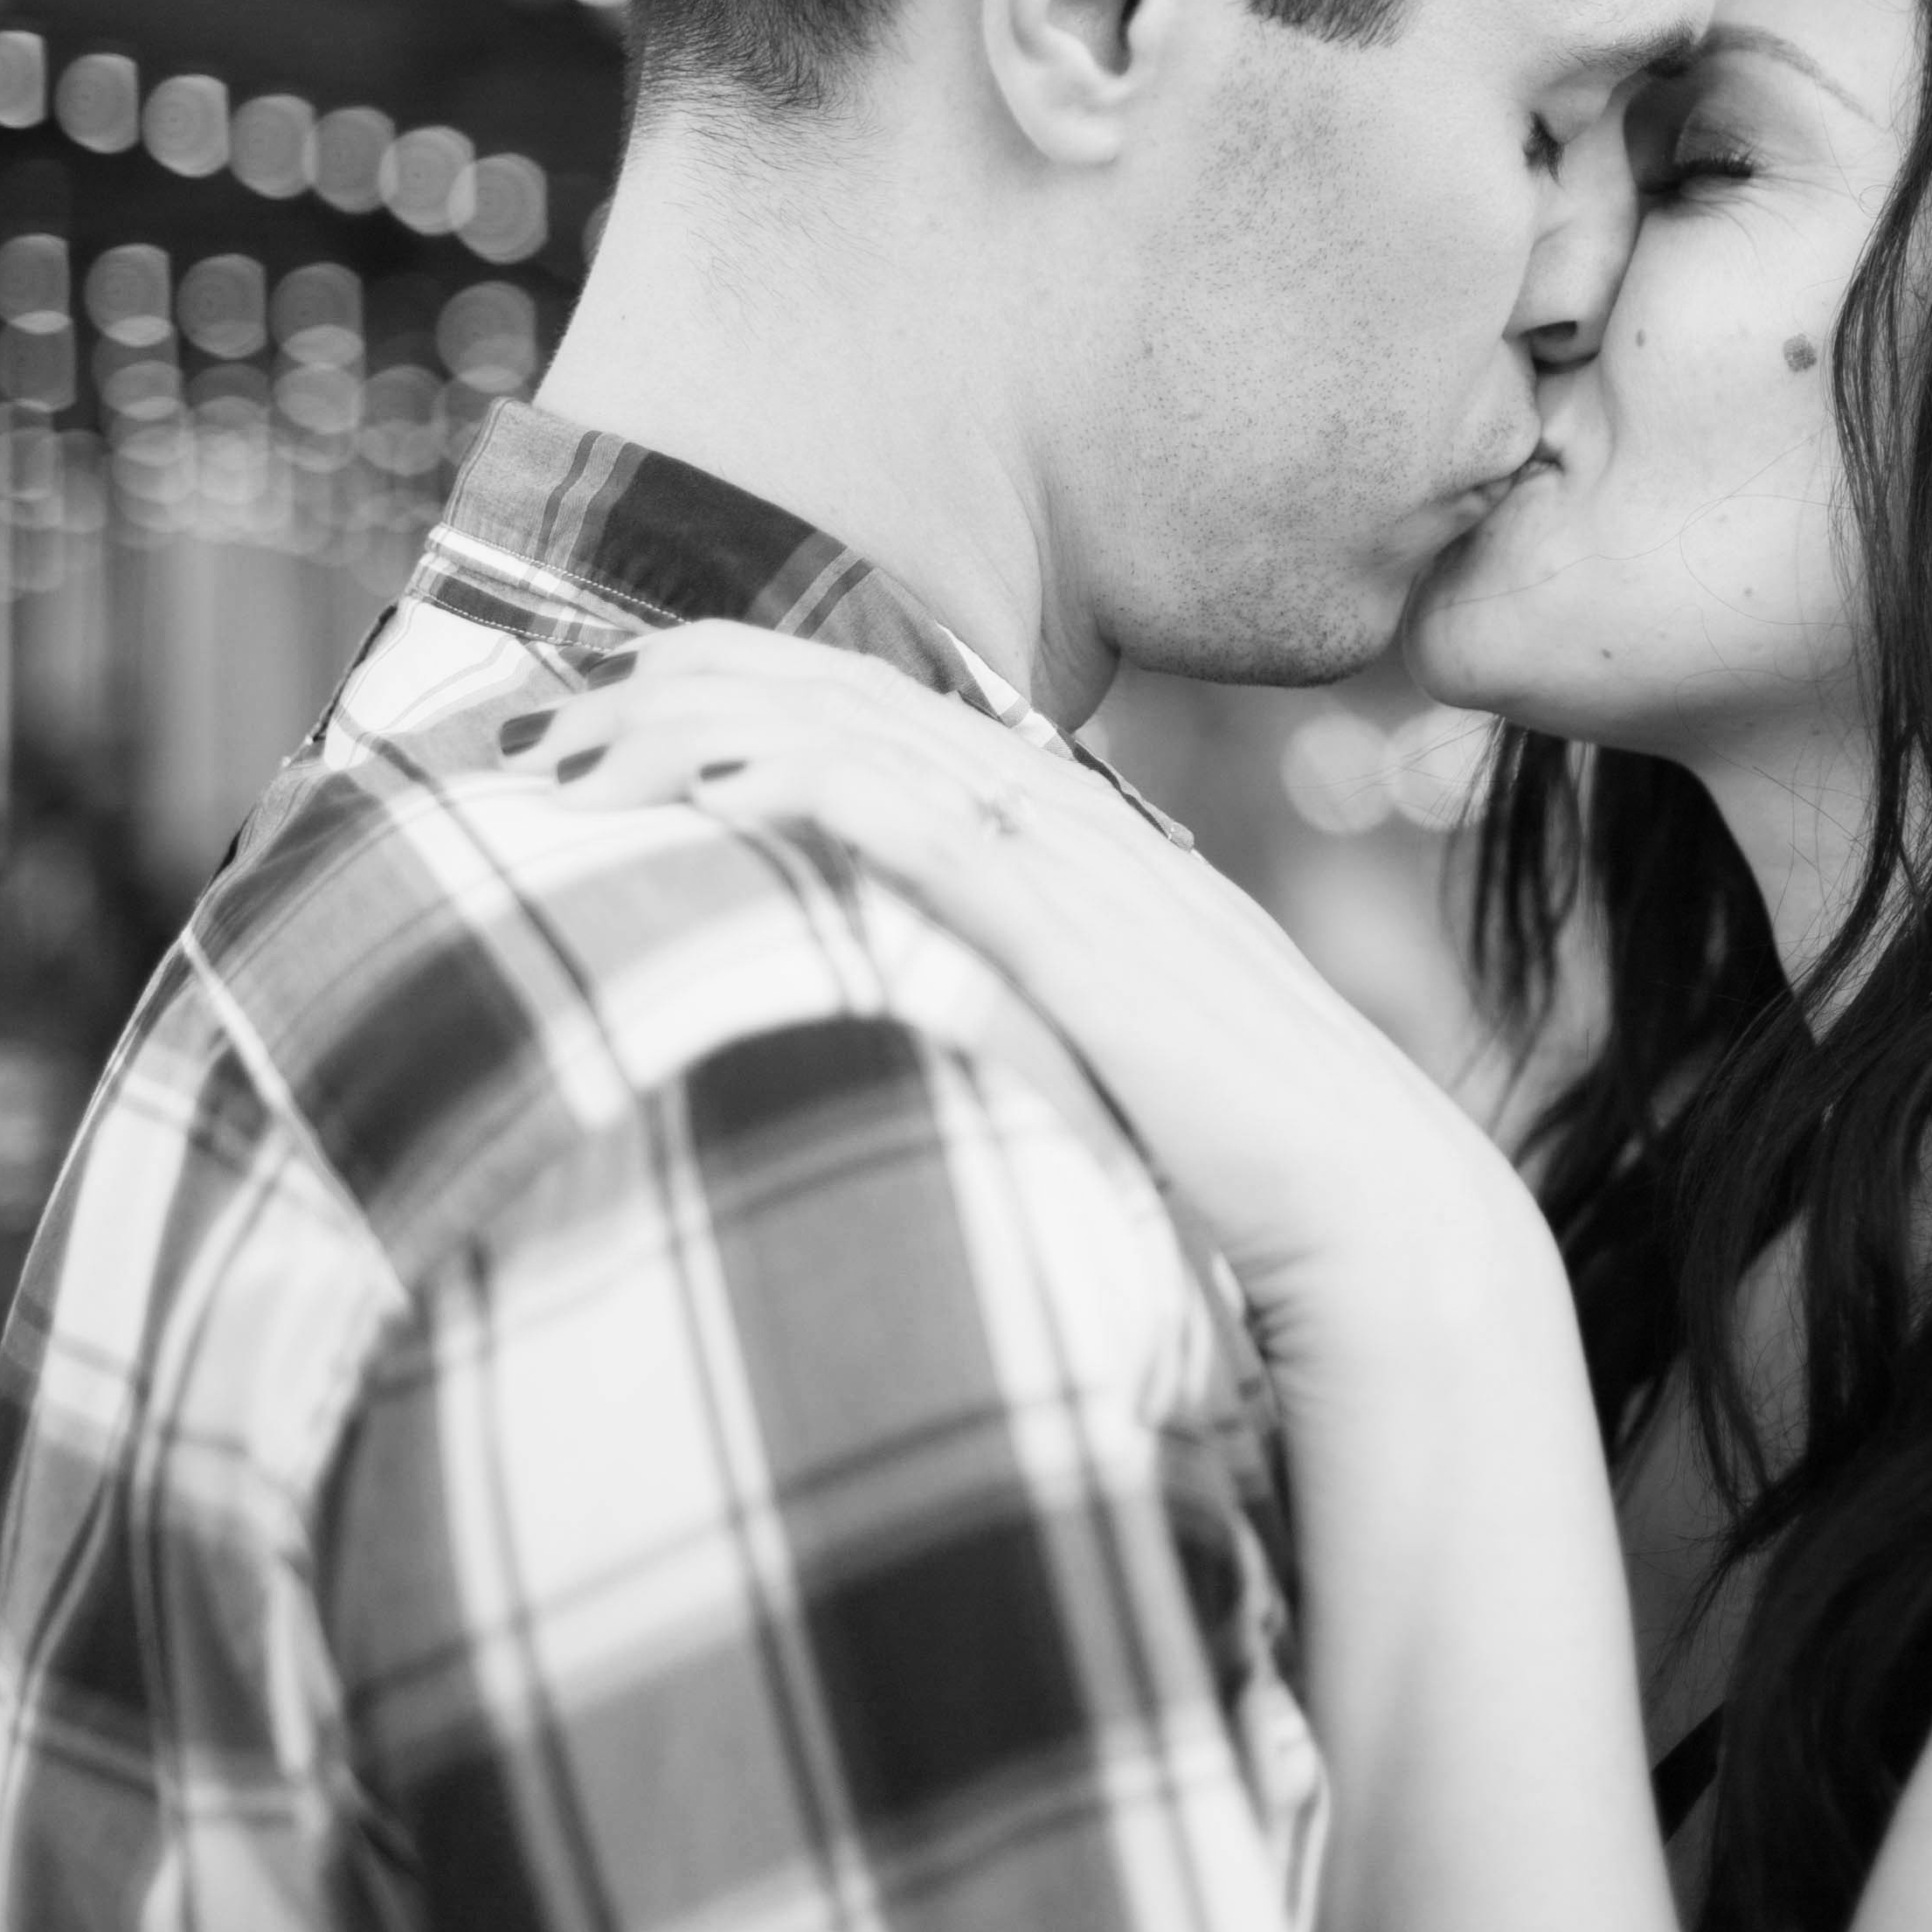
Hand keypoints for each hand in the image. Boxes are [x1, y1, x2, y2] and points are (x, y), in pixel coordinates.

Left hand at [530, 624, 1546, 1361]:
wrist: (1401, 1249)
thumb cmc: (1262, 1193)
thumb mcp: (1119, 1075)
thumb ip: (1028, 1021)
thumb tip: (912, 1031)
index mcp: (1093, 864)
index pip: (897, 726)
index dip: (752, 692)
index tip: (611, 704)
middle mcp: (1091, 846)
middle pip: (869, 703)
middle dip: (693, 682)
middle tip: (531, 698)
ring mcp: (1099, 894)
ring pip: (887, 750)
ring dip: (721, 726)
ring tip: (578, 739)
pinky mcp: (1099, 964)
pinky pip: (951, 846)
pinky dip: (833, 796)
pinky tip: (726, 778)